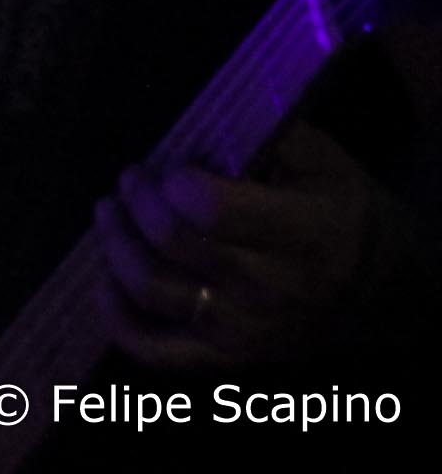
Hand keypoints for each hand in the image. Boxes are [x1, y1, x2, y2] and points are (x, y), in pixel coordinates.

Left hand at [93, 126, 386, 368]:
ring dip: (115, 245)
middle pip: (173, 244)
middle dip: (137, 202)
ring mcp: (247, 328)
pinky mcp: (225, 355)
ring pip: (153, 291)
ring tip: (110, 213)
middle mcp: (274, 287)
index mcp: (304, 231)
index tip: (168, 168)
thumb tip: (194, 124)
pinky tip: (103, 280)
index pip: (212, 210)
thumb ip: (255, 133)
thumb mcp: (314, 155)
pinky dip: (117, 317)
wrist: (377, 283)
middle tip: (130, 179)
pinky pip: (156, 350)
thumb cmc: (333, 204)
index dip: (175, 182)